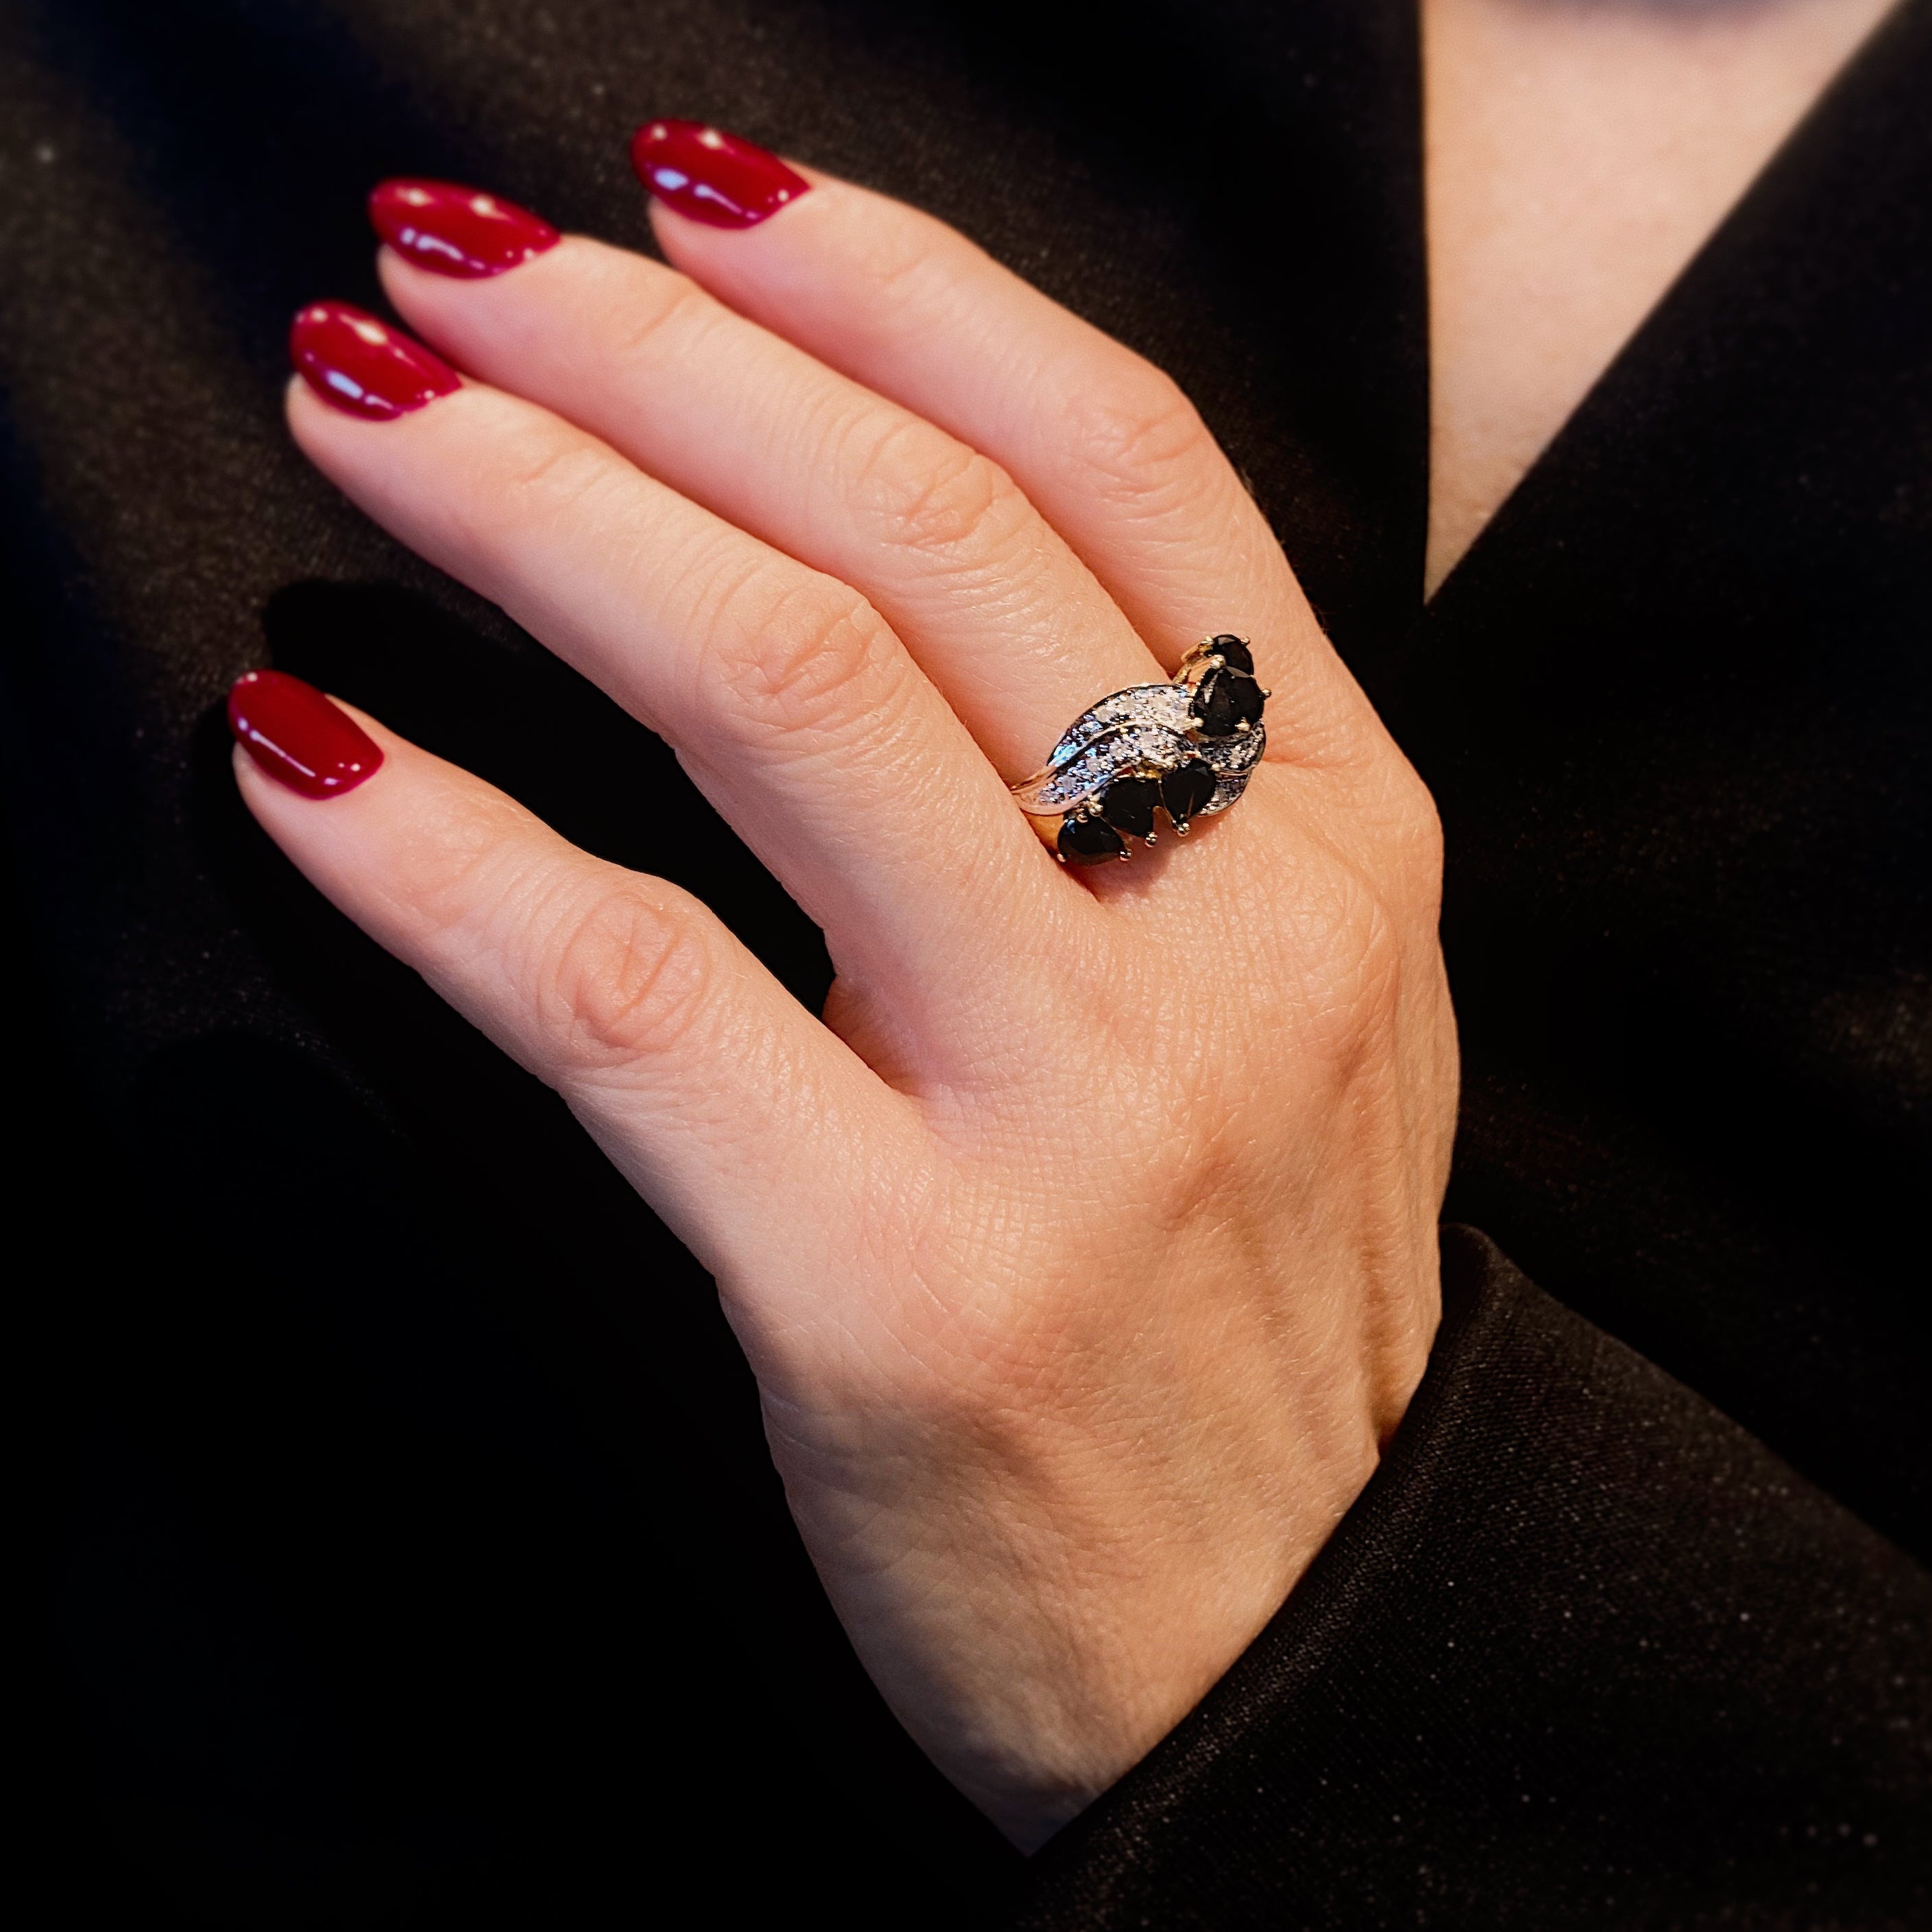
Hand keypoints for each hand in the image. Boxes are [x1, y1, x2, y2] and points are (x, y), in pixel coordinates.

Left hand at [237, 135, 1456, 1849]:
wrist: (1305, 1644)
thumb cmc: (1254, 1303)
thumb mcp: (1302, 998)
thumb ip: (1167, 778)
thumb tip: (871, 553)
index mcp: (1335, 836)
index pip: (1114, 455)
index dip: (890, 282)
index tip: (697, 198)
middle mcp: (1227, 932)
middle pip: (916, 532)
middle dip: (654, 355)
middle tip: (457, 267)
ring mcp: (1076, 1110)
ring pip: (776, 700)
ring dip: (534, 515)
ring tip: (373, 415)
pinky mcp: (901, 1293)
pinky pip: (630, 999)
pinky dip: (443, 852)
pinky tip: (310, 758)